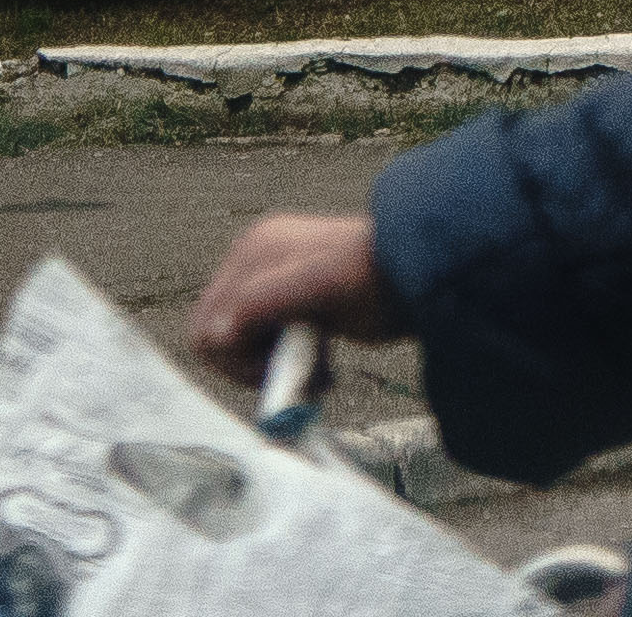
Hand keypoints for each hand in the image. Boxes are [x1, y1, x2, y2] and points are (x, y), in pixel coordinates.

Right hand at [189, 210, 407, 367]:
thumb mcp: (314, 289)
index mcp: (253, 253)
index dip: (233, 359)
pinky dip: (292, 362)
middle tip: (294, 378)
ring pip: (247, 342)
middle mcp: (257, 263)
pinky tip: (324, 369)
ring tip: (317, 377)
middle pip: (222, 333)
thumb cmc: (372, 279)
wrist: (423, 276)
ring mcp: (277, 281)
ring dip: (275, 368)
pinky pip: (272, 342)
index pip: (208, 322)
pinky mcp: (299, 302)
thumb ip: (257, 305)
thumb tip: (215, 337)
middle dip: (251, 365)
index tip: (272, 373)